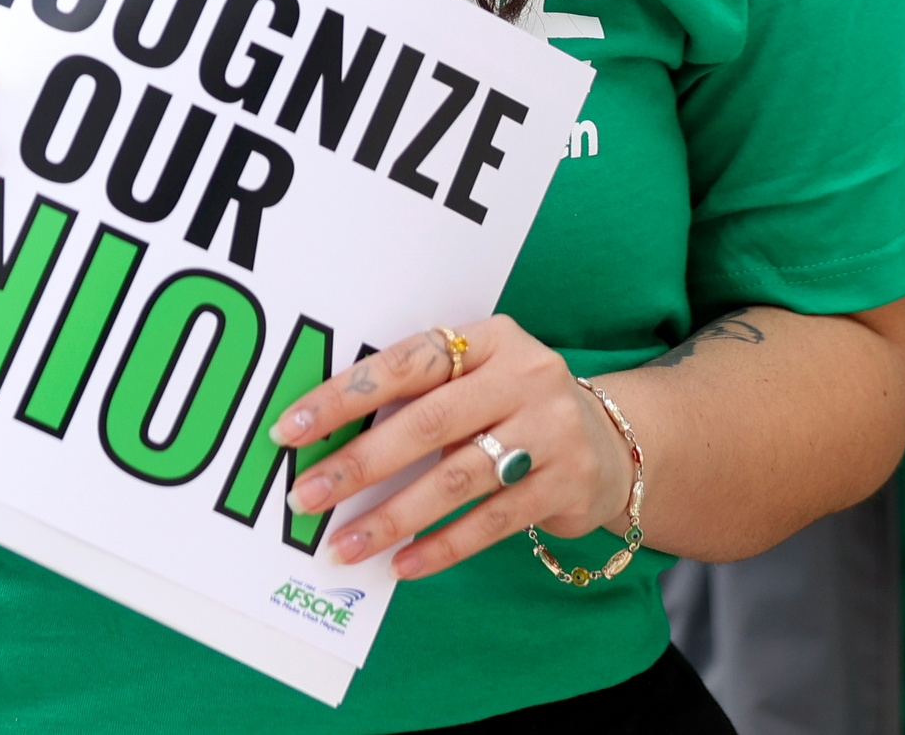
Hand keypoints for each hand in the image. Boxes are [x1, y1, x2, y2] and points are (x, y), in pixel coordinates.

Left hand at [264, 319, 630, 581]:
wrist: (614, 443)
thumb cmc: (515, 409)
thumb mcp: (479, 379)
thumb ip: (423, 393)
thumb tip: (328, 436)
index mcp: (490, 340)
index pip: (405, 363)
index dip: (344, 396)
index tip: (290, 429)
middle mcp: (524, 377)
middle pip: (426, 423)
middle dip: (358, 464)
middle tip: (306, 495)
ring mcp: (551, 431)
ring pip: (455, 479)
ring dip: (392, 517)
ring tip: (343, 545)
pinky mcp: (566, 485)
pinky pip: (490, 523)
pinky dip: (442, 546)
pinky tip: (402, 564)